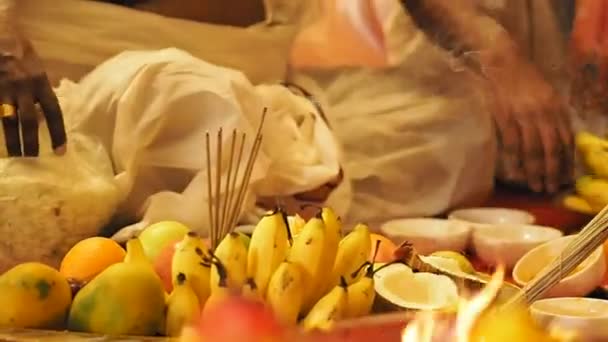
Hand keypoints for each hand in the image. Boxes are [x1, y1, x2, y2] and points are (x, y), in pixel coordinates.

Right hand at [0, 33, 65, 156]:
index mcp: (40, 83)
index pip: (54, 112)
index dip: (58, 133)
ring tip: (15, 157)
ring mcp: (4, 90)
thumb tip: (47, 116)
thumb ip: (43, 90)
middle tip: (33, 159)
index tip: (60, 151)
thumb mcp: (37, 68)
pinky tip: (1, 146)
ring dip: (12, 142)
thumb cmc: (21, 54)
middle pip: (29, 121)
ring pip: (8, 122)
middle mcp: (24, 88)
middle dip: (32, 143)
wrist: (0, 37)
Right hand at [488, 61, 573, 192]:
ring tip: (535, 186)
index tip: (566, 178)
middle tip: (551, 189)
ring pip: (533, 150)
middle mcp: (544, 113)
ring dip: (535, 171)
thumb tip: (558, 138)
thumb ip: (552, 114)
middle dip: (553, 172)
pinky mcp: (505, 116)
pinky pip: (512, 143)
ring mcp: (524, 116)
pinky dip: (515, 160)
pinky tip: (515, 172)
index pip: (566, 140)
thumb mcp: (546, 93)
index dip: (567, 161)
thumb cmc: (523, 76)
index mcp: (556, 107)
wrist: (502, 59)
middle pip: (551, 149)